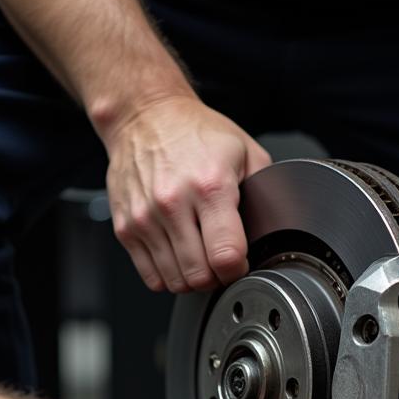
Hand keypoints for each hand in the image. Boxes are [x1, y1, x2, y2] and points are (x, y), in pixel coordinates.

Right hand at [99, 95, 270, 292]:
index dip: (238, 268)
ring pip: (174, 281)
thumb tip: (273, 229)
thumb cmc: (194, 133)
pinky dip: (167, 276)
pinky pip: (150, 277)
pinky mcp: (125, 227)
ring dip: (192, 279)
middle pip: (200, 275)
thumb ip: (263, 191)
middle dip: (216, 277)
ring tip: (198, 256)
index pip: (226, 256)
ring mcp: (145, 218)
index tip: (240, 261)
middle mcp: (173, 203)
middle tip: (219, 261)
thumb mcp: (244, 150)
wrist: (144, 117)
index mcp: (209, 186)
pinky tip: (177, 257)